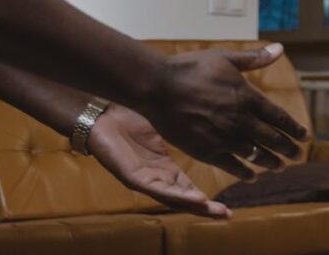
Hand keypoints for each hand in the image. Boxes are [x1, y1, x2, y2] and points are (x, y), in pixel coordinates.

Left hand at [87, 103, 230, 217]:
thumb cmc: (129, 118)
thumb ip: (184, 126)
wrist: (101, 116)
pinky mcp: (132, 177)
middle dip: (206, 209)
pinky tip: (196, 198)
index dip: (206, 198)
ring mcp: (144, 180)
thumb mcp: (165, 124)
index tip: (226, 204)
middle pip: (184, 199)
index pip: (188, 188)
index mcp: (163, 169)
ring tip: (215, 211)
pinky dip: (179, 196)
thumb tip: (205, 112)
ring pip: (173, 199)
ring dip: (196, 207)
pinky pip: (158, 190)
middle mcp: (155, 178)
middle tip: (227, 215)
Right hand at [140, 44, 309, 180]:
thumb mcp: (225, 58)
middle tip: (298, 155)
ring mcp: (224, 137)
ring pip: (255, 155)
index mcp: (247, 96)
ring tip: (280, 166)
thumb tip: (280, 49)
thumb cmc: (190, 68)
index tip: (306, 136)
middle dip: (288, 148)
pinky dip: (245, 172)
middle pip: (272, 139)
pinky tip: (252, 177)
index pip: (279, 117)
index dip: (294, 128)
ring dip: (270, 162)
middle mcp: (240, 120)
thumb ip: (254, 58)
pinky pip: (232, 166)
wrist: (158, 86)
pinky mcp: (206, 150)